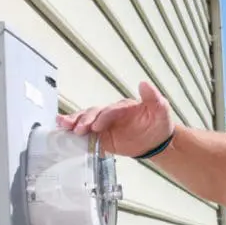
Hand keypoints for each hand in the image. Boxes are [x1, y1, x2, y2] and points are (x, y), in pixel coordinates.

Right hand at [56, 80, 173, 158]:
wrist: (158, 141)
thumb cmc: (158, 122)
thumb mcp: (161, 109)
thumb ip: (153, 98)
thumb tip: (144, 84)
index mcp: (123, 107)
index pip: (111, 110)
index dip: (104, 117)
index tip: (97, 125)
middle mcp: (111, 115)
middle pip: (94, 114)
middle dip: (85, 119)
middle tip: (78, 128)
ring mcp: (105, 126)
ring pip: (87, 122)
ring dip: (75, 123)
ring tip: (64, 126)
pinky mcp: (103, 138)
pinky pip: (88, 136)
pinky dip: (76, 135)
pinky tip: (65, 133)